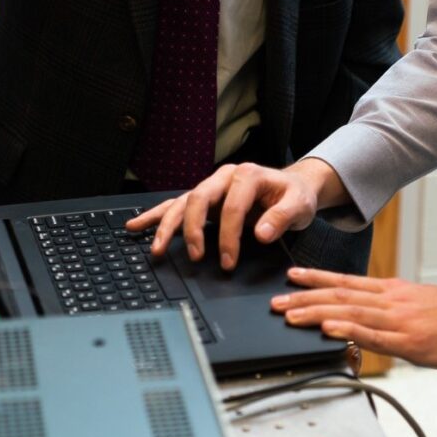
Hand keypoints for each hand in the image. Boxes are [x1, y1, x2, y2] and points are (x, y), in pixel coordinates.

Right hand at [126, 158, 346, 270]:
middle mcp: (225, 176)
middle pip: (199, 198)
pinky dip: (156, 215)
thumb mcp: (299, 205)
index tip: (228, 261)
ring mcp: (212, 186)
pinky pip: (176, 205)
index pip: (232, 206)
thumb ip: (282, 218)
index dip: (229, 236)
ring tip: (156, 248)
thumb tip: (261, 233)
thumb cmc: (296, 195)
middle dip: (193, 229)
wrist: (294, 186)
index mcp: (248, 175)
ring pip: (182, 202)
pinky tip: (137, 225)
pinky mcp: (205, 198)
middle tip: (195, 257)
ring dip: (167, 225)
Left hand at [270, 269, 436, 368]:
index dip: (315, 278)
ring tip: (289, 314)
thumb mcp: (417, 305)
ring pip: (349, 311)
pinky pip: (373, 334)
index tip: (291, 277)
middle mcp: (390, 299)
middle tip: (274, 302)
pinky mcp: (410, 340)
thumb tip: (363, 320)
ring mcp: (399, 319)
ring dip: (315, 312)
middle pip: (339, 294)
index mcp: (391, 290)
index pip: (345, 282)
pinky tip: (329, 329)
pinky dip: (348, 329)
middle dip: (303, 297)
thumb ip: (388, 311)